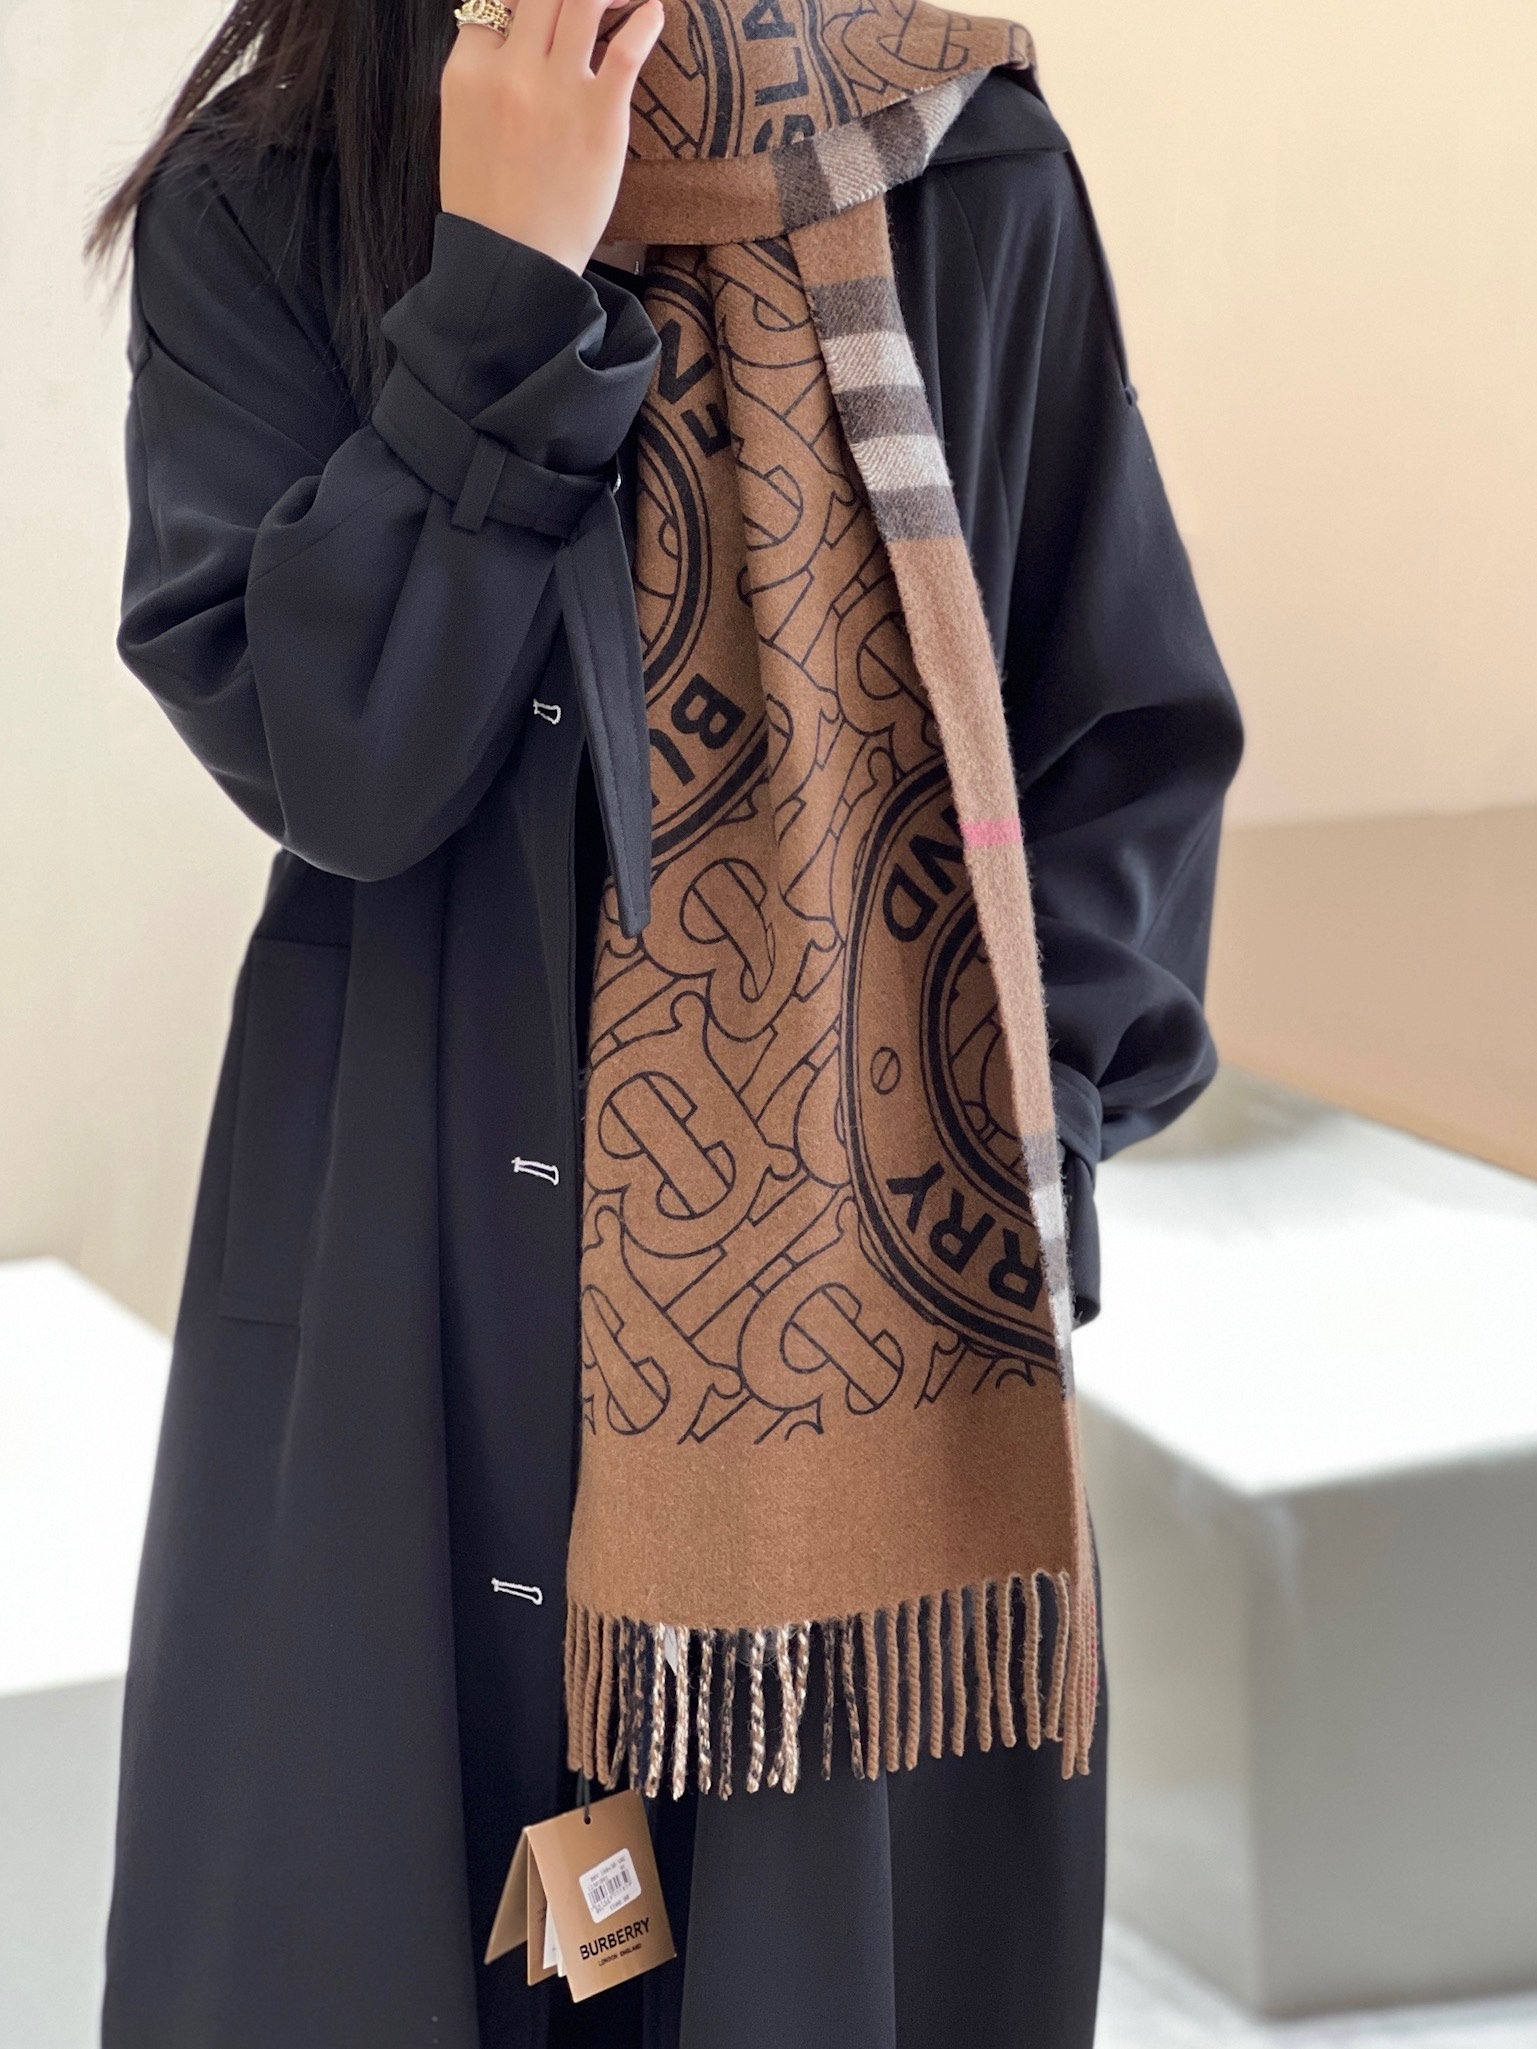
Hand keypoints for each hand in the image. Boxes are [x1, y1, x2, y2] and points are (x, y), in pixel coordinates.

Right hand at [440, 0, 663, 274]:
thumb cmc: (489, 208)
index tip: (542, 18)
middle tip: (591, 3)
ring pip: (583, 0)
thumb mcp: (462, 128)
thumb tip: (508, 42)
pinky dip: (645, 20)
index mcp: (467, 73)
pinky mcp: (600, 118)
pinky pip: (627, 49)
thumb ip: (483, 78)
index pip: (494, 3)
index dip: (521, 6)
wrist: (514, 265)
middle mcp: (510, 71)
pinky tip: (653, 13)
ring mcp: (556, 91)